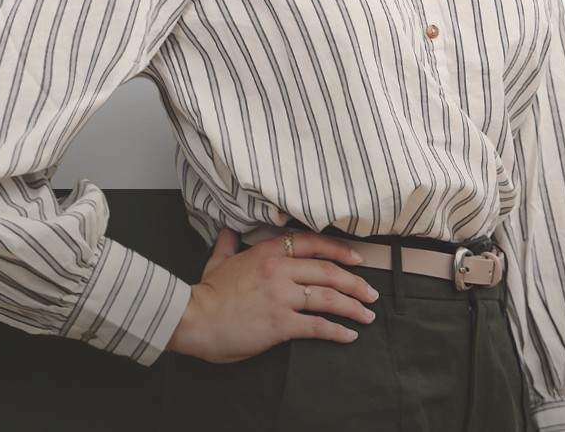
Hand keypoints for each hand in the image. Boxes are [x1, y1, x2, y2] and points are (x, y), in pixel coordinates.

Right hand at [166, 226, 378, 363]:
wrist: (194, 318)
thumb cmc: (206, 293)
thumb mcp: (218, 260)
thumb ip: (228, 242)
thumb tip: (228, 228)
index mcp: (267, 251)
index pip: (312, 243)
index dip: (338, 250)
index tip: (356, 259)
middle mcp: (278, 269)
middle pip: (327, 271)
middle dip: (355, 282)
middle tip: (370, 292)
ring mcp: (281, 296)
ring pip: (327, 296)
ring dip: (353, 306)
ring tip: (367, 314)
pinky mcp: (280, 323)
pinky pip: (317, 326)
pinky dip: (337, 331)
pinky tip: (348, 336)